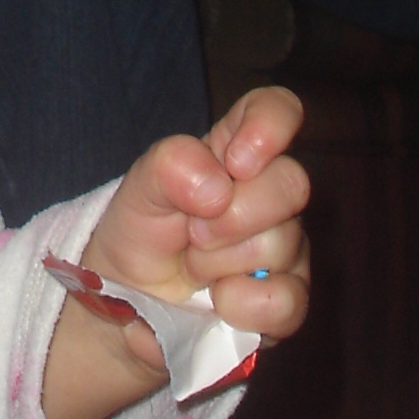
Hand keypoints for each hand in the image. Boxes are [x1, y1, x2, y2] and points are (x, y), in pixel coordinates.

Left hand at [41, 86, 309, 418]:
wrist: (127, 308)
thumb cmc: (141, 234)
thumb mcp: (139, 190)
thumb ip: (170, 166)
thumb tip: (219, 186)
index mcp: (234, 151)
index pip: (277, 110)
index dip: (270, 126)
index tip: (236, 161)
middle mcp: (270, 194)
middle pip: (291, 183)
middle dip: (231, 214)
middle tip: (192, 234)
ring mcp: (286, 249)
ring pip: (283, 244)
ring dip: (221, 263)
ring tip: (195, 269)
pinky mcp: (287, 302)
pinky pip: (285, 301)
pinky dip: (239, 304)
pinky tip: (217, 301)